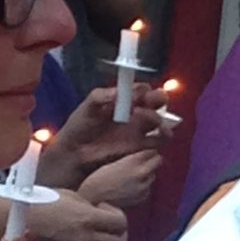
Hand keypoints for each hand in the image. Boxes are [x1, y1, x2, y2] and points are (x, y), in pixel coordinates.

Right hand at [28, 188, 127, 240]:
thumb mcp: (70, 196)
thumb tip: (102, 212)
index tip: (103, 207)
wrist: (15, 222)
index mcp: (86, 218)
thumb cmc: (40, 203)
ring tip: (96, 233)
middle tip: (106, 223)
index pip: (121, 223)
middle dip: (118, 233)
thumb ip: (90, 206)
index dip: (116, 214)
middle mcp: (85, 239)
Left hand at [42, 83, 173, 185]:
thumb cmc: (80, 126)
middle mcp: (134, 111)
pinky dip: (164, 135)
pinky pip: (160, 139)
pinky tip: (158, 133)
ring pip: (161, 119)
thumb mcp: (87, 106)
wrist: (76, 152)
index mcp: (123, 98)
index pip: (141, 88)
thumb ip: (101, 96)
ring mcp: (138, 128)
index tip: (135, 94)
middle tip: (148, 102)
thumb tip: (118, 91)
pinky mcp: (140, 145)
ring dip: (159, 117)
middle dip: (158, 98)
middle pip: (156, 100)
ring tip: (147, 119)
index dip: (142, 89)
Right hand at [79, 150, 162, 209]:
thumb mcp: (112, 163)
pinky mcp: (142, 198)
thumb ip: (129, 159)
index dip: (147, 150)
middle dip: (152, 160)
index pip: (151, 150)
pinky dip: (143, 187)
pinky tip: (130, 188)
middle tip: (142, 162)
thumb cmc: (97, 180)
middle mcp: (140, 173)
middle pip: (158, 160)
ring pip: (153, 175)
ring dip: (147, 174)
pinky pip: (148, 188)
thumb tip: (142, 155)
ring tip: (132, 177)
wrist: (93, 201)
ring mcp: (143, 187)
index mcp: (132, 161)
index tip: (143, 152)